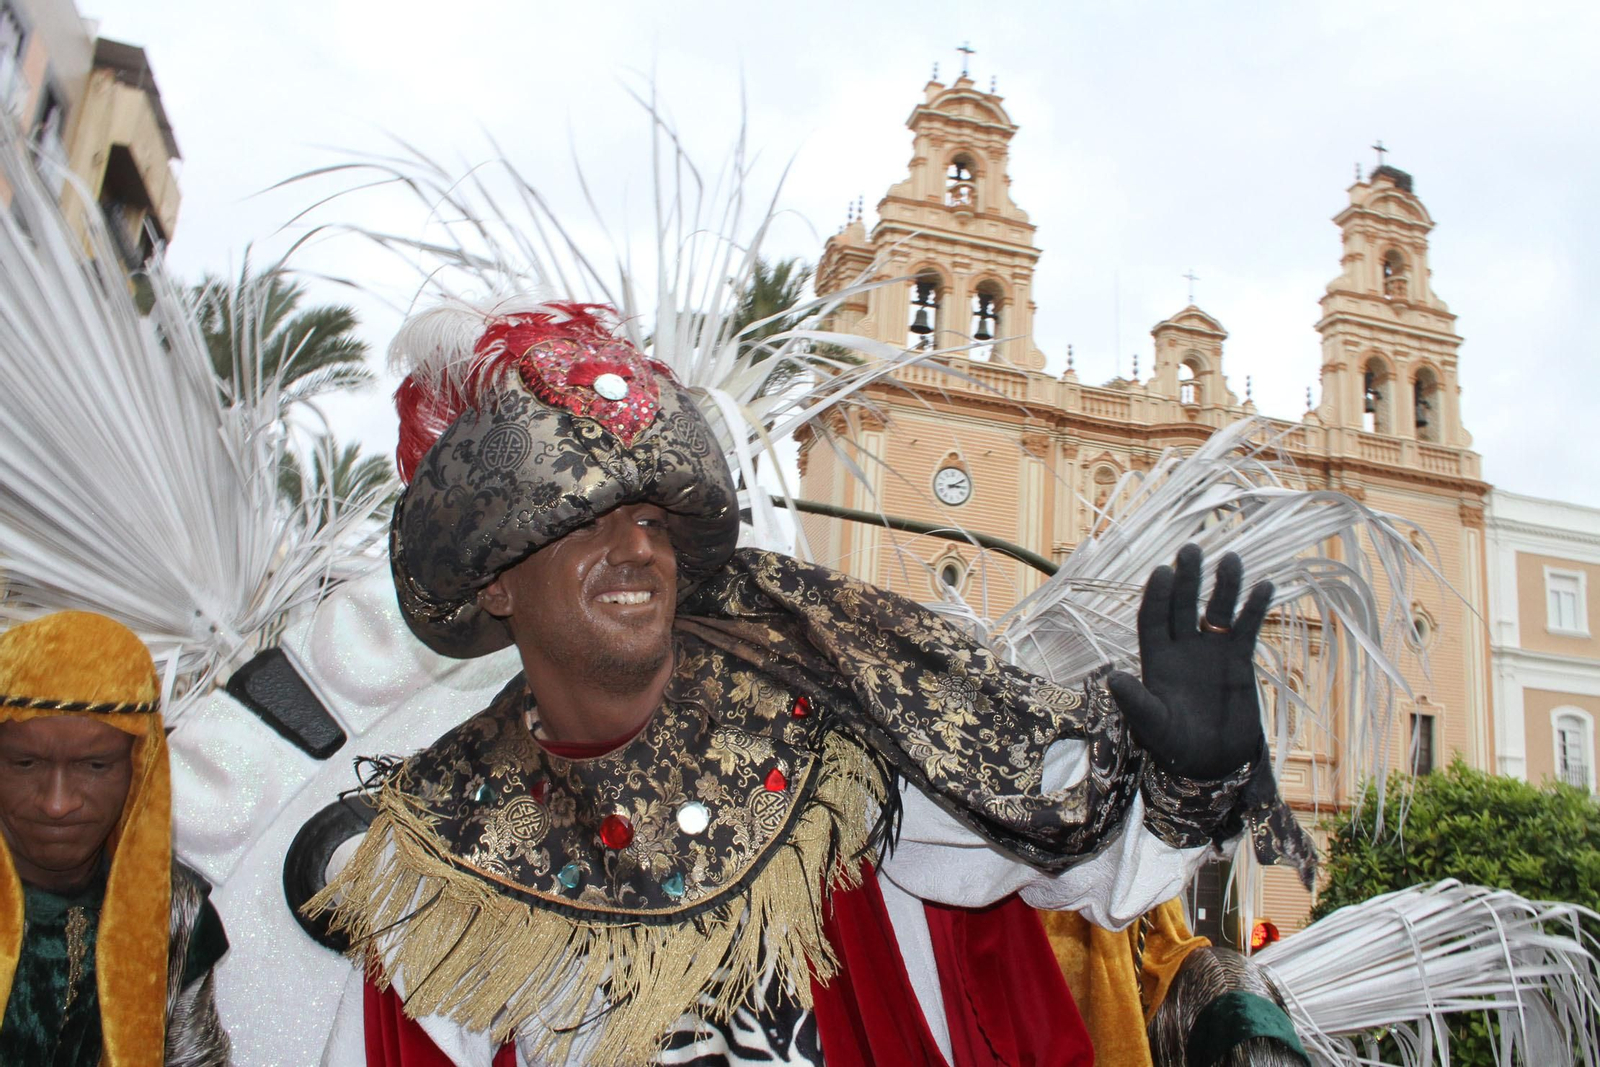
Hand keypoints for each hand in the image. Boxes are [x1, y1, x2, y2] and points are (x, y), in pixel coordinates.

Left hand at [1108, 544, 1271, 778]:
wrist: (1213, 764)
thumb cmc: (1175, 748)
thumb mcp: (1153, 726)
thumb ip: (1137, 702)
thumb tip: (1113, 676)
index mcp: (1155, 659)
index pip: (1153, 619)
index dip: (1156, 596)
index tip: (1161, 571)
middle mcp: (1182, 648)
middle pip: (1183, 604)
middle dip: (1187, 578)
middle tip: (1191, 549)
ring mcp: (1211, 651)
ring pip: (1216, 610)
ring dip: (1224, 585)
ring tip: (1232, 559)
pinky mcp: (1239, 660)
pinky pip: (1246, 627)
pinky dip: (1254, 607)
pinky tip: (1264, 585)